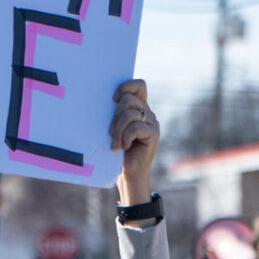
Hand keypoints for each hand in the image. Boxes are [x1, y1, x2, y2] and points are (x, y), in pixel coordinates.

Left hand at [109, 79, 158, 204]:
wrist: (128, 173)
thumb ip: (114, 113)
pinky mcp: (154, 134)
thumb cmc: (117, 150)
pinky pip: (135, 127)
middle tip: (109, 133)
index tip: (112, 100)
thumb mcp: (114, 128)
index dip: (125, 86)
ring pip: (130, 113)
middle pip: (128, 99)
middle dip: (114, 116)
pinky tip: (123, 147)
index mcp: (139, 107)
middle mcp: (148, 112)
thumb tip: (105, 100)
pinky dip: (125, 137)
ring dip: (117, 129)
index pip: (139, 85)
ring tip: (114, 144)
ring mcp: (152, 123)